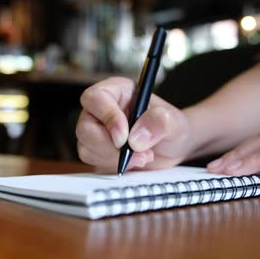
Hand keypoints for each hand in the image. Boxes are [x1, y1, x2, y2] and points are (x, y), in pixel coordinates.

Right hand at [76, 77, 190, 170]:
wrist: (175, 147)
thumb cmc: (172, 126)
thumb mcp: (174, 121)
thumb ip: (159, 122)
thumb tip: (135, 138)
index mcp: (117, 92)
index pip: (95, 98)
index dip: (107, 117)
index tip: (124, 136)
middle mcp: (102, 111)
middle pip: (85, 127)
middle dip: (109, 146)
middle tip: (136, 152)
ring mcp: (97, 132)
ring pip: (86, 148)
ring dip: (114, 159)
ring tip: (142, 156)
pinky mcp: (99, 152)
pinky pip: (94, 162)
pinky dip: (113, 166)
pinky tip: (134, 162)